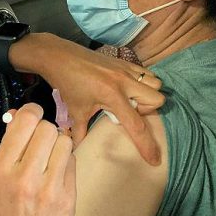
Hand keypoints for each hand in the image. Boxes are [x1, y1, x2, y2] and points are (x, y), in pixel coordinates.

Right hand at [0, 103, 75, 215]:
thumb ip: (8, 149)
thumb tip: (18, 117)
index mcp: (0, 169)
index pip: (23, 122)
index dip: (31, 112)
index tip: (33, 115)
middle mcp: (23, 176)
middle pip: (46, 128)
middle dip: (46, 131)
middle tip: (41, 143)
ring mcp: (47, 188)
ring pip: (63, 142)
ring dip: (59, 145)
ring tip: (50, 159)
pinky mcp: (66, 197)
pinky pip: (71, 162)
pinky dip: (66, 162)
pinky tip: (57, 174)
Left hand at [17, 34, 164, 164]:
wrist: (58, 56)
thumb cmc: (66, 83)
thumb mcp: (75, 111)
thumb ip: (80, 132)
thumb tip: (79, 150)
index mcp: (112, 95)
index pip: (136, 125)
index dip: (147, 145)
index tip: (154, 160)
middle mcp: (124, 81)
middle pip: (157, 100)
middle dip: (147, 111)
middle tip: (126, 112)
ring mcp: (125, 69)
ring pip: (155, 84)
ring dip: (146, 95)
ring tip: (127, 100)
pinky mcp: (123, 61)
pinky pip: (146, 73)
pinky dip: (142, 83)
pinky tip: (126, 89)